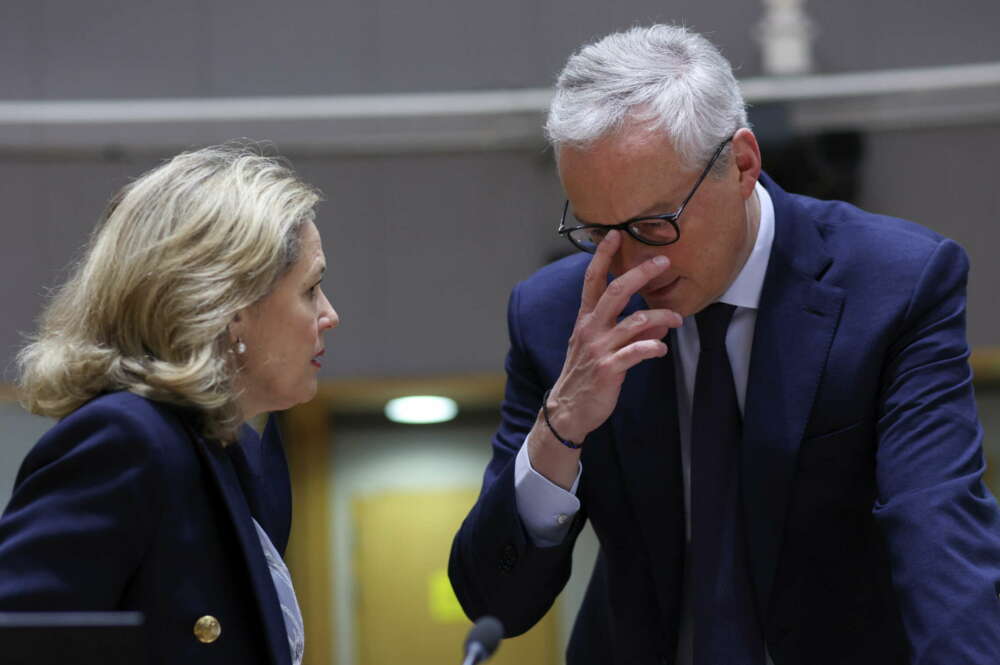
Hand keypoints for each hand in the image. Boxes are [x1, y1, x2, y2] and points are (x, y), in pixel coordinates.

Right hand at [547, 231, 682, 442]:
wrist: (568, 410)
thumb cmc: (586, 375)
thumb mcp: (601, 349)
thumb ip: (630, 332)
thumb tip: (660, 322)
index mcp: (585, 320)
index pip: (592, 281)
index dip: (602, 257)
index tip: (614, 234)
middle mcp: (590, 329)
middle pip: (616, 292)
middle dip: (640, 273)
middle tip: (663, 261)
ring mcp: (599, 348)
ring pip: (635, 322)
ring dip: (661, 316)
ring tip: (678, 318)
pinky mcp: (608, 368)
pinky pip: (636, 352)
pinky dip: (653, 347)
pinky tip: (662, 348)